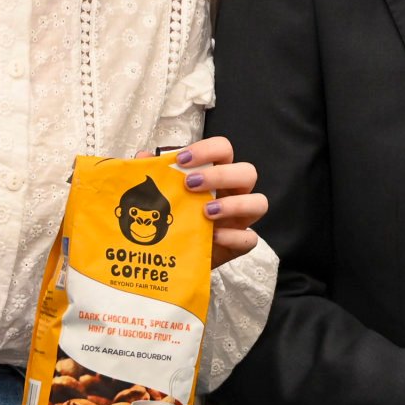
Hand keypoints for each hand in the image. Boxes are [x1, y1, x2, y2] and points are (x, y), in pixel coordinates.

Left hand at [136, 138, 264, 266]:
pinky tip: (212, 237)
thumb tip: (144, 157)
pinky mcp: (240, 244)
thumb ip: (156, 176)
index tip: (181, 160)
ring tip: (205, 211)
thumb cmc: (173, 217)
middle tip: (190, 184)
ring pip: (259, 203)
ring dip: (234, 204)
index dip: (207, 150)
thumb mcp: (161, 195)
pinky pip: (250, 239)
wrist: (174, 255)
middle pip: (248, 172)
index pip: (224, 149)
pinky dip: (233, 237)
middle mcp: (234, 192)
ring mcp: (240, 218)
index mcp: (217, 174)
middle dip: (221, 175)